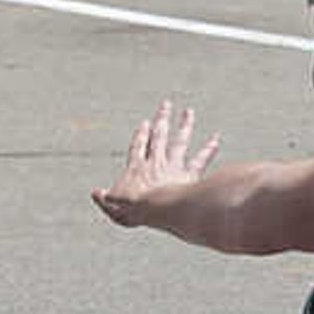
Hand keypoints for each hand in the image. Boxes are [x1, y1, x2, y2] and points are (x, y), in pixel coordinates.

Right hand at [94, 99, 221, 227]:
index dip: (141, 135)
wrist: (156, 208)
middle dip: (162, 119)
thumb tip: (96, 193)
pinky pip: (201, 159)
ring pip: (180, 141)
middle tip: (167, 104)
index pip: (138, 147)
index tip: (145, 122)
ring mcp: (173, 165)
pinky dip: (209, 149)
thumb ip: (105, 199)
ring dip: (185, 125)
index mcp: (137, 167)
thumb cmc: (134, 210)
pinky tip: (217, 138)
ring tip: (189, 112)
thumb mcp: (114, 206)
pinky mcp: (188, 173)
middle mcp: (156, 162)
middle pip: (159, 135)